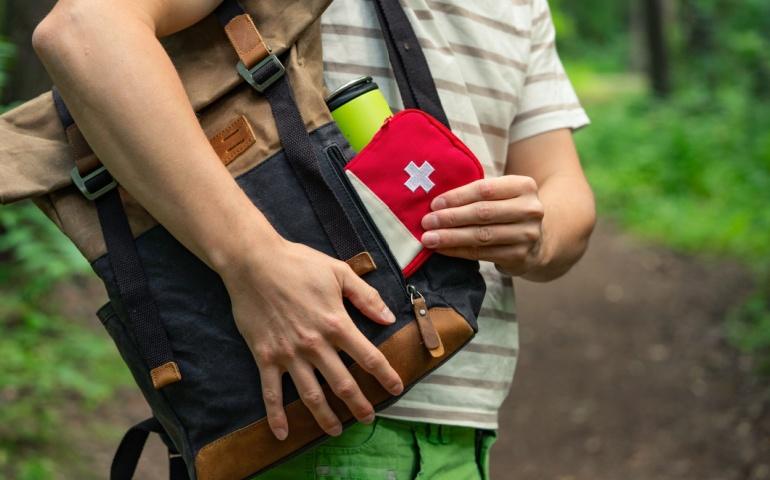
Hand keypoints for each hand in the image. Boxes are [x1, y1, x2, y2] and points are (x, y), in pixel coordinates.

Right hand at [220, 239, 403, 440]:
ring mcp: (289, 354)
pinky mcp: (265, 357)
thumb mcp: (339, 272)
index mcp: (337, 323)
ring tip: (336, 431)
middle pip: (343, 384)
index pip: (369, 357)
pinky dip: (276, 416)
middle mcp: (315, 345)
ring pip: (311, 396)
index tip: (397, 388)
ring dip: (325, 418)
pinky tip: (282, 434)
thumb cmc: (298, 264)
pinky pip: (271, 393)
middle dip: (359, 405)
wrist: (254, 263)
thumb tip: (389, 318)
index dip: (386, 375)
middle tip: (369, 419)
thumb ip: (366, 297)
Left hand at [420, 176, 544, 275]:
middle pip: (482, 213)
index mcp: (524, 186)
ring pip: (481, 236)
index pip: (485, 189)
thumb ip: (477, 195)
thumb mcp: (502, 195)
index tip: (434, 204)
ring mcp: (527, 235)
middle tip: (427, 222)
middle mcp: (530, 210)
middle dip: (451, 218)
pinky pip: (481, 254)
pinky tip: (442, 249)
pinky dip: (458, 251)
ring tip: (429, 238)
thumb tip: (436, 202)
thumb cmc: (508, 211)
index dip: (457, 197)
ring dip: (451, 237)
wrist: (538, 240)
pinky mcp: (519, 256)